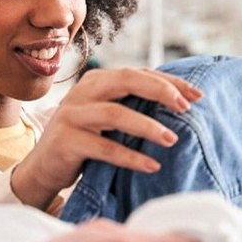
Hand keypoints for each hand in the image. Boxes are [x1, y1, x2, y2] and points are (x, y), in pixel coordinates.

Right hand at [11, 68, 202, 209]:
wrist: (43, 167)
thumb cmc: (85, 141)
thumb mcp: (107, 117)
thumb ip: (132, 105)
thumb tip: (181, 102)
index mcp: (97, 81)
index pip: (139, 74)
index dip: (170, 83)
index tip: (198, 96)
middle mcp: (82, 92)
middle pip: (126, 81)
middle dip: (160, 91)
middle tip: (186, 107)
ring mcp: (71, 116)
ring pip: (115, 114)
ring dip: (147, 126)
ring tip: (172, 139)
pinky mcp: (66, 142)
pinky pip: (103, 148)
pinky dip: (130, 157)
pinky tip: (151, 165)